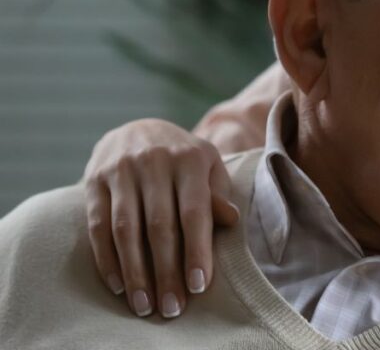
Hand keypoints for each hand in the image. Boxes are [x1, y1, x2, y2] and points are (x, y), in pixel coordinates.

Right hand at [83, 118, 238, 318]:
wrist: (137, 129)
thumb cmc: (183, 158)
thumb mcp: (208, 167)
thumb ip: (218, 193)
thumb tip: (231, 220)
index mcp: (189, 159)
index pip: (194, 212)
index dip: (196, 250)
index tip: (198, 286)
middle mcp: (154, 162)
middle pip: (159, 226)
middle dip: (166, 271)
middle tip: (171, 307)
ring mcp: (121, 170)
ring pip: (126, 229)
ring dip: (135, 272)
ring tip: (144, 304)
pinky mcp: (94, 180)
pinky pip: (98, 225)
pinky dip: (107, 258)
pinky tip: (119, 284)